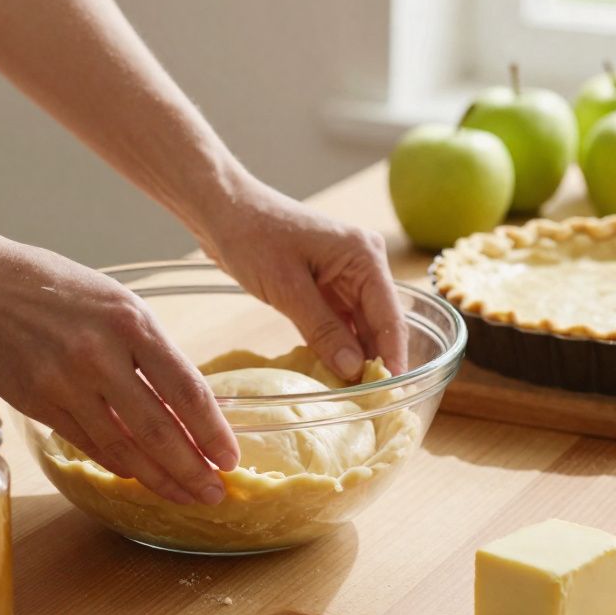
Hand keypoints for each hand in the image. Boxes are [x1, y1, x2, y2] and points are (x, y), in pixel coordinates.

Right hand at [0, 228, 239, 504]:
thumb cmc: (52, 286)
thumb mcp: (113, 302)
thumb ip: (147, 348)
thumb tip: (183, 402)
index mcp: (131, 322)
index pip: (187, 389)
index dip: (213, 431)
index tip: (230, 458)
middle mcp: (101, 354)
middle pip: (159, 429)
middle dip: (192, 469)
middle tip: (215, 493)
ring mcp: (65, 382)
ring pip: (123, 447)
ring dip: (158, 478)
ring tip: (183, 495)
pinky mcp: (36, 402)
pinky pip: (87, 443)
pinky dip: (116, 463)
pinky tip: (135, 475)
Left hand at [200, 179, 407, 378]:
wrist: (222, 210)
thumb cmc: (252, 237)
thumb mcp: (287, 288)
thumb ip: (323, 329)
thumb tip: (353, 369)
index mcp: (364, 256)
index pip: (390, 317)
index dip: (393, 358)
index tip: (391, 394)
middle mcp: (364, 264)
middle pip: (380, 323)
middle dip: (376, 362)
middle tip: (372, 404)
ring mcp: (345, 275)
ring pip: (361, 325)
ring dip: (357, 357)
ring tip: (355, 396)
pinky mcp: (326, 285)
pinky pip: (341, 321)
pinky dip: (338, 345)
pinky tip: (335, 373)